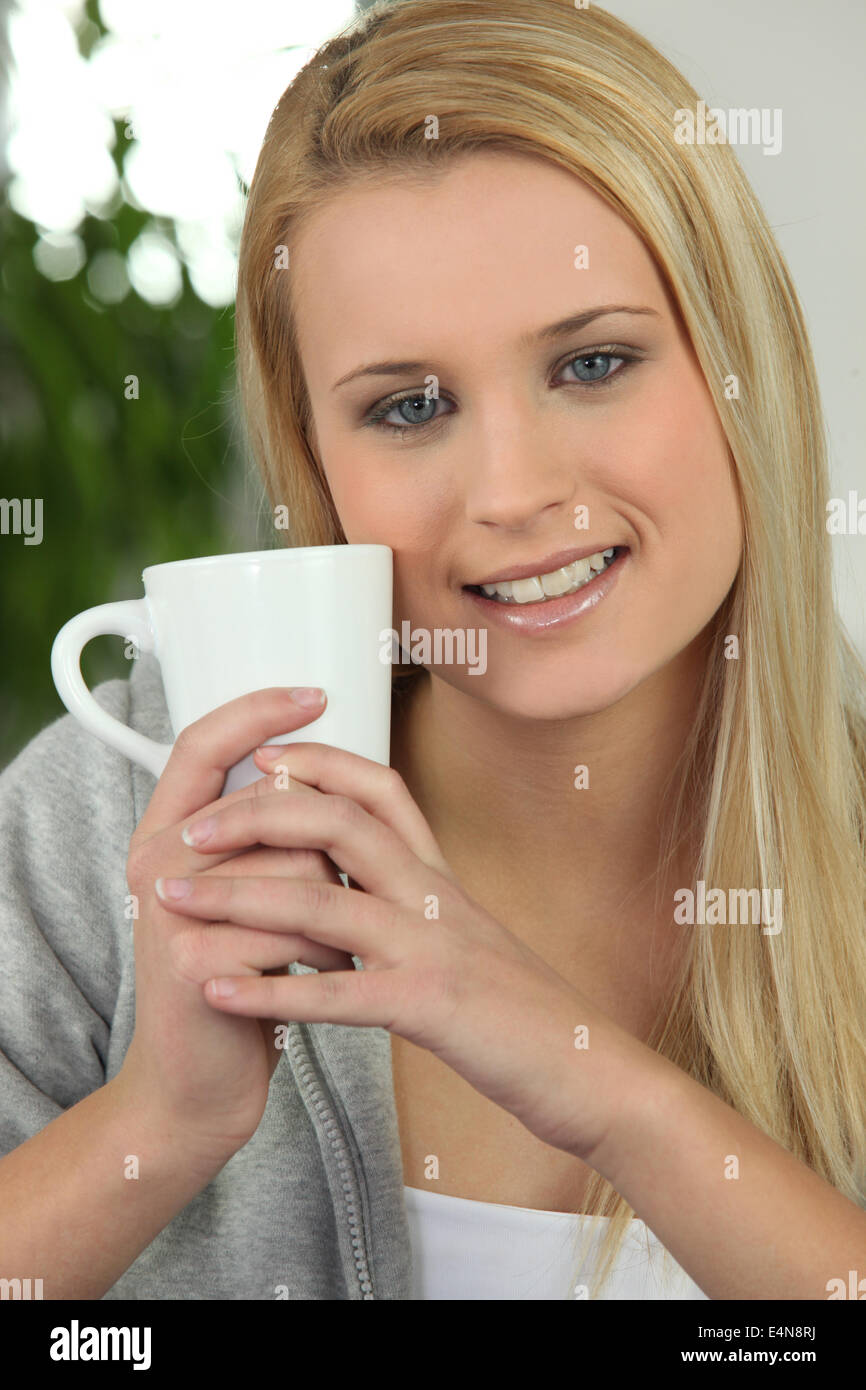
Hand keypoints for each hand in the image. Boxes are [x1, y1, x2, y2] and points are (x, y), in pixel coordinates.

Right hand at [118, 688, 357, 1159]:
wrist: (201, 1082)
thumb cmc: (240, 978)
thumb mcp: (244, 893)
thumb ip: (263, 833)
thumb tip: (321, 770)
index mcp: (166, 835)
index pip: (202, 742)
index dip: (258, 710)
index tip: (316, 693)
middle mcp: (156, 863)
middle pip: (272, 804)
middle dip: (328, 851)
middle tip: (342, 893)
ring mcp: (169, 911)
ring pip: (296, 864)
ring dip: (338, 907)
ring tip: (333, 943)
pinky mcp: (195, 961)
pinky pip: (296, 926)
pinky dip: (330, 953)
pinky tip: (325, 976)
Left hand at [152, 741, 638, 1160]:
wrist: (589, 1070)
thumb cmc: (520, 1009)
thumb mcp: (469, 933)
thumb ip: (417, 900)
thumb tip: (358, 878)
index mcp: (440, 876)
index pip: (380, 789)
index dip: (320, 762)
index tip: (263, 756)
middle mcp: (434, 897)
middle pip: (339, 824)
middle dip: (256, 816)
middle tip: (191, 828)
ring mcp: (432, 949)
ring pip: (322, 902)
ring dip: (237, 896)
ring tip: (172, 900)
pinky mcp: (430, 1009)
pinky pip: (337, 995)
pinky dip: (270, 991)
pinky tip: (218, 992)